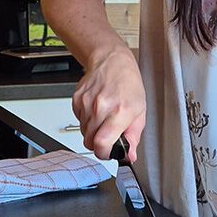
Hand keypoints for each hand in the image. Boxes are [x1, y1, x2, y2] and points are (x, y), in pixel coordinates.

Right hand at [72, 47, 144, 161]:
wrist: (112, 61)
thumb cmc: (128, 84)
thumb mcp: (140, 111)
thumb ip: (133, 137)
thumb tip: (129, 155)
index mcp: (120, 112)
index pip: (102, 144)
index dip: (104, 153)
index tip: (109, 152)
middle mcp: (101, 107)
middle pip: (90, 142)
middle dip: (99, 144)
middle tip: (108, 136)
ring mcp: (87, 103)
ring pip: (84, 132)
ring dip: (93, 131)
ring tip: (104, 119)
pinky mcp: (77, 99)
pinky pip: (78, 120)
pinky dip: (86, 120)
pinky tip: (96, 110)